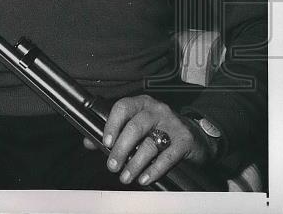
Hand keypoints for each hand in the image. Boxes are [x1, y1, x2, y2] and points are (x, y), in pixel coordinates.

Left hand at [82, 94, 215, 186]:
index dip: (112, 125)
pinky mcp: (184, 140)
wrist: (193, 133)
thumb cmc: (157, 128)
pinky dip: (153, 170)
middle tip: (112, 165)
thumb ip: (113, 132)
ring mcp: (172, 123)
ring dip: (134, 163)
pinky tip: (144, 178)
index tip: (105, 142)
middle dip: (120, 149)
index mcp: (140, 103)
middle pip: (134, 127)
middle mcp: (156, 110)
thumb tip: (89, 142)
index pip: (122, 107)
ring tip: (126, 176)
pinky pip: (167, 157)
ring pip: (149, 144)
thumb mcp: (136, 125)